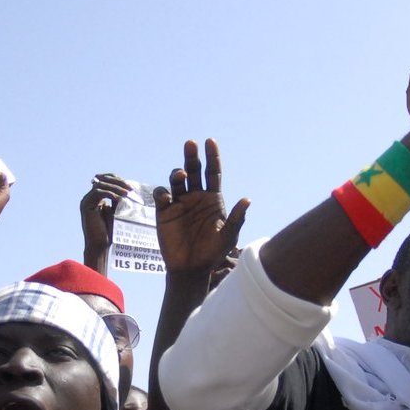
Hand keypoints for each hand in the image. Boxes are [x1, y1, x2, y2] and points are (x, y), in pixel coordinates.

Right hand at [79, 173, 132, 259]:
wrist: (100, 245)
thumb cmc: (110, 232)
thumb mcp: (117, 212)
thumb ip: (119, 201)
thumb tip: (129, 190)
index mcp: (97, 198)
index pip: (106, 181)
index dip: (118, 181)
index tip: (131, 187)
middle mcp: (90, 198)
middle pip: (104, 181)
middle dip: (118, 183)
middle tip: (130, 189)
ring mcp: (87, 200)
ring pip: (101, 185)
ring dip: (116, 188)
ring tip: (127, 194)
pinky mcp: (86, 205)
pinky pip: (98, 193)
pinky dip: (110, 194)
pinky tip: (120, 199)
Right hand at [154, 139, 249, 277]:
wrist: (191, 268)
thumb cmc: (213, 252)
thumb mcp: (228, 236)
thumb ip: (236, 218)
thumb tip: (247, 200)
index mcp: (213, 199)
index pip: (213, 172)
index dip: (212, 157)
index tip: (210, 142)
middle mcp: (196, 197)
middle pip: (194, 170)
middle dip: (192, 156)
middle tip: (191, 143)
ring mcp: (179, 203)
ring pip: (177, 179)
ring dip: (178, 173)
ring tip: (182, 175)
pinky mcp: (164, 211)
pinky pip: (162, 195)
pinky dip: (163, 192)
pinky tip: (168, 198)